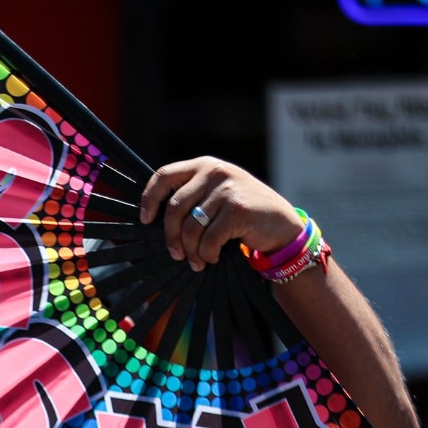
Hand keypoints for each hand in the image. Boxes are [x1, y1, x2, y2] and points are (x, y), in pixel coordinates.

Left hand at [139, 157, 302, 271]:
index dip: (149, 198)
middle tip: (176, 254)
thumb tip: (151, 218)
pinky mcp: (238, 209)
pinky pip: (208, 240)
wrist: (283, 226)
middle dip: (171, 237)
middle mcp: (215, 172)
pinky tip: (213, 258)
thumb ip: (192, 196)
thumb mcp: (216, 195)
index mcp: (204, 166)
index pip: (164, 175)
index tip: (144, 219)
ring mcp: (228, 189)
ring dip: (190, 251)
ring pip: (190, 227)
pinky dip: (207, 255)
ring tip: (197, 261)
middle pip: (174, 208)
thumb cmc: (242, 215)